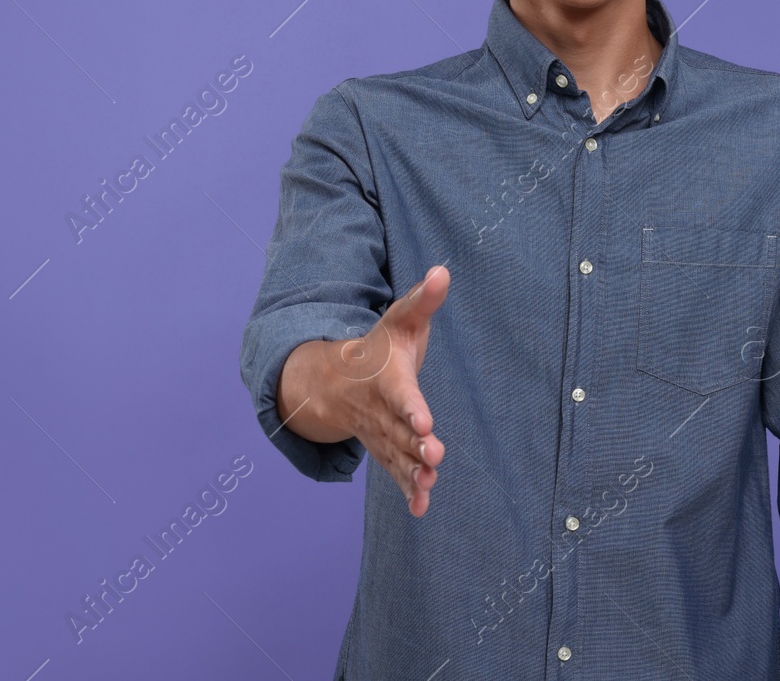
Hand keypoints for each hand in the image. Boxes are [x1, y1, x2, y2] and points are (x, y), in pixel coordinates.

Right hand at [276, 265, 450, 516]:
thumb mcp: (400, 320)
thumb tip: (443, 271)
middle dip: (415, 445)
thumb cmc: (379, 347)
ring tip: (429, 485)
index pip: (400, 394)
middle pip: (398, 430)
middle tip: (434, 455)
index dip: (412, 408)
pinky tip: (421, 509)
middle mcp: (380, 410)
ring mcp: (381, 434)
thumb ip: (423, 300)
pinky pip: (394, 473)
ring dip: (412, 472)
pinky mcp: (385, 450)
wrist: (336, 380)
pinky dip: (407, 491)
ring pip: (396, 456)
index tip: (425, 422)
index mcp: (387, 379)